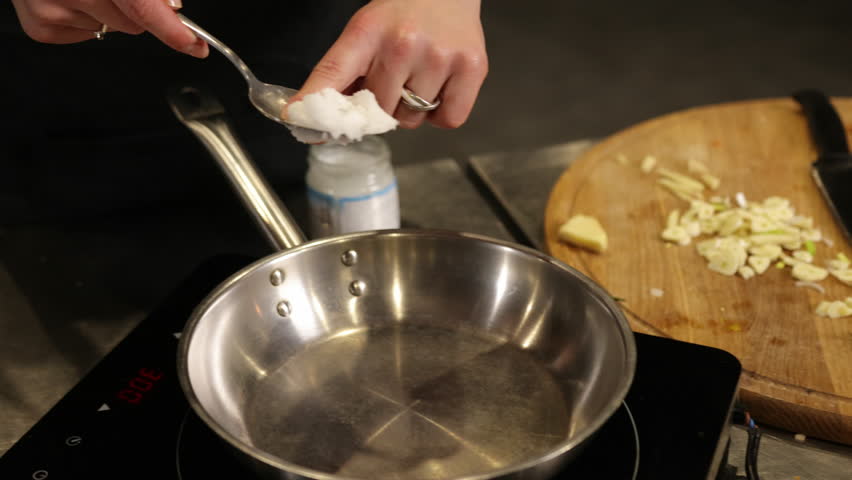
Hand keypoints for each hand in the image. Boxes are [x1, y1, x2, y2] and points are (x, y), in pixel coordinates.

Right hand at [10, 0, 207, 57]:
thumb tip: (172, 7)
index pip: (141, 6)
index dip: (172, 29)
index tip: (194, 45)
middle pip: (132, 23)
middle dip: (135, 10)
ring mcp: (51, 10)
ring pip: (111, 30)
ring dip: (107, 12)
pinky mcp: (41, 27)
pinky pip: (86, 36)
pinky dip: (86, 19)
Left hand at [295, 0, 487, 128]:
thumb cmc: (404, 13)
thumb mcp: (367, 30)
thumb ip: (343, 71)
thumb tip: (316, 117)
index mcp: (368, 31)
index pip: (333, 71)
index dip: (314, 101)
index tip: (297, 118)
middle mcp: (403, 44)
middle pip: (378, 109)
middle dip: (381, 105)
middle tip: (392, 81)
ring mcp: (440, 57)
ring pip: (412, 119)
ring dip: (411, 110)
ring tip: (418, 79)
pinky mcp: (472, 68)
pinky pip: (447, 120)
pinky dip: (441, 115)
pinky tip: (439, 90)